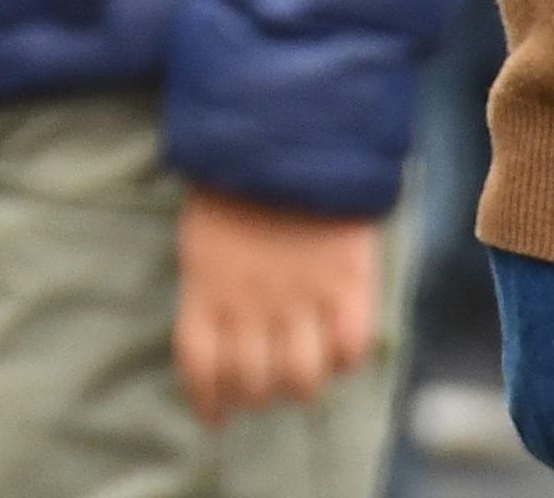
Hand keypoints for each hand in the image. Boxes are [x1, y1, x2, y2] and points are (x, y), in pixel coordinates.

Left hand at [173, 189, 379, 426]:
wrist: (288, 136)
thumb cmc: (235, 185)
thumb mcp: (202, 238)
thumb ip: (210, 290)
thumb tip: (215, 343)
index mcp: (207, 287)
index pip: (201, 365)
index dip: (208, 399)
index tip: (215, 416)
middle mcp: (252, 302)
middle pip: (252, 382)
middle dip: (255, 397)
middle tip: (262, 391)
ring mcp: (302, 297)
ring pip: (302, 378)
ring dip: (300, 386)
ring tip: (300, 375)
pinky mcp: (349, 286)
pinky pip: (352, 349)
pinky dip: (345, 359)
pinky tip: (337, 348)